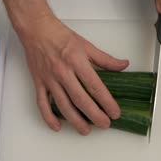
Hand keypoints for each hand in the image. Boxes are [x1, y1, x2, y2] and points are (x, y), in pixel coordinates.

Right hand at [20, 16, 128, 134]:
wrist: (36, 30)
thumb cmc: (61, 36)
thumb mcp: (87, 45)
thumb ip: (105, 59)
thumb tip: (123, 65)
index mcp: (77, 61)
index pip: (95, 86)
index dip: (106, 102)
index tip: (114, 112)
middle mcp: (63, 72)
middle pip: (80, 99)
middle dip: (94, 115)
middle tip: (104, 124)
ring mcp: (49, 79)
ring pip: (63, 105)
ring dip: (75, 121)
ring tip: (86, 130)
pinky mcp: (38, 83)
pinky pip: (42, 104)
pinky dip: (48, 117)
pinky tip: (57, 127)